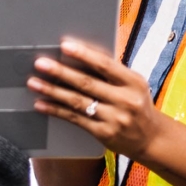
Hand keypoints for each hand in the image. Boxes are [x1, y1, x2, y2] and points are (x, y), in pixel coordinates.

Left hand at [27, 38, 164, 159]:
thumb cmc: (136, 104)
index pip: (105, 65)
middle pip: (87, 83)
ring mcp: (114, 119)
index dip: (84, 55)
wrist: (152, 139)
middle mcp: (126, 100)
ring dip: (52, 91)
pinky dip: (55, 110)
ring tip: (33, 82)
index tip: (64, 45)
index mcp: (133, 82)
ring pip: (77, 102)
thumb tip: (80, 52)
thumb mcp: (132, 85)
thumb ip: (111, 72)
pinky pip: (74, 119)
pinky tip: (41, 104)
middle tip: (40, 63)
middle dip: (60, 72)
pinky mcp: (104, 134)